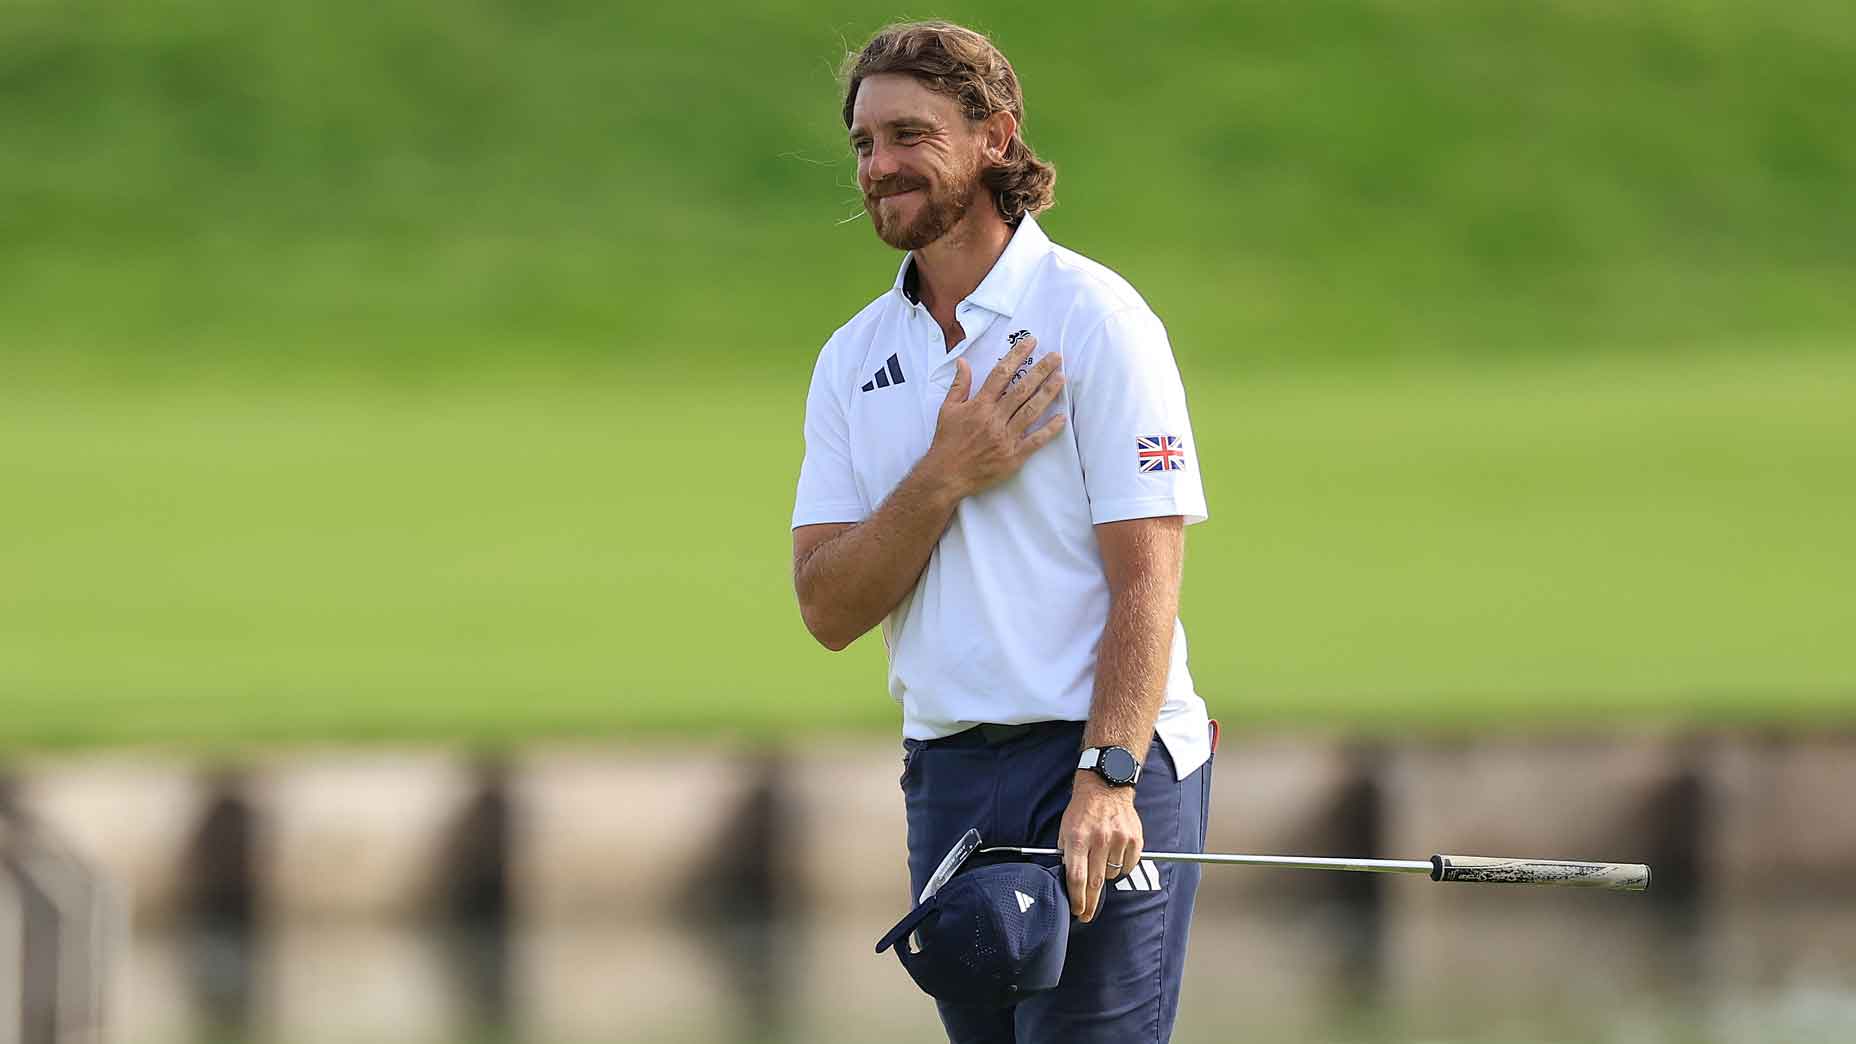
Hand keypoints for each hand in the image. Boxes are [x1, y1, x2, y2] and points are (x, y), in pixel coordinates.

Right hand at [921, 336, 1067, 499]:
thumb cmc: (947, 441)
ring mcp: (1006, 438)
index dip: (1017, 356)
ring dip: (1048, 393)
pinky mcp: (1013, 456)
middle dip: (1041, 370)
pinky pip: (1035, 441)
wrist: (946, 475)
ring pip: (1031, 411)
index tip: (1031, 342)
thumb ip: (959, 385)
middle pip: (1022, 389)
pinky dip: (1050, 429)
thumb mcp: (947, 409)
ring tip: (1061, 378)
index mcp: (979, 405)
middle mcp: (995, 418)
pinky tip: (1062, 418)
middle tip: (1056, 357)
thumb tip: (963, 361)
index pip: (1002, 374)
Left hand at [1057, 772, 1141, 922]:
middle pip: (1095, 882)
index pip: (1077, 877)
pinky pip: (1127, 866)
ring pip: (1111, 875)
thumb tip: (1068, 879)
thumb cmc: (1082, 810)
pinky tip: (1114, 855)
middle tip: (1086, 914)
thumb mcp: (1065, 829)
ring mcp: (1118, 840)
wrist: (1106, 787)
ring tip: (1100, 860)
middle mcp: (1099, 840)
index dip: (1077, 898)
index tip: (1077, 910)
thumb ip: (1066, 854)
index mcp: (1078, 839)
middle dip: (1090, 902)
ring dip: (1104, 875)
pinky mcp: (1133, 839)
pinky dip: (1120, 867)